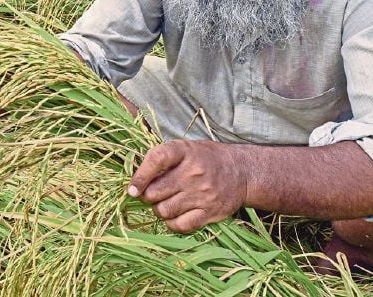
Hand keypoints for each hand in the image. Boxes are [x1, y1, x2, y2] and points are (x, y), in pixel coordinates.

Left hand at [127, 140, 248, 232]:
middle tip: (151, 194)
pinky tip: (174, 215)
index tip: (131, 190)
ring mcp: (203, 194)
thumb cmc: (205, 158)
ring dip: (159, 210)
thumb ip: (160, 159)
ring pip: (164, 211)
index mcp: (184, 150)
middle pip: (154, 192)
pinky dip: (172, 223)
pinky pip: (180, 225)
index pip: (156, 160)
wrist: (241, 171)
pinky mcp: (210, 212)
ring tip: (165, 203)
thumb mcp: (184, 148)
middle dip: (147, 196)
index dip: (140, 177)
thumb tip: (135, 182)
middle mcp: (194, 172)